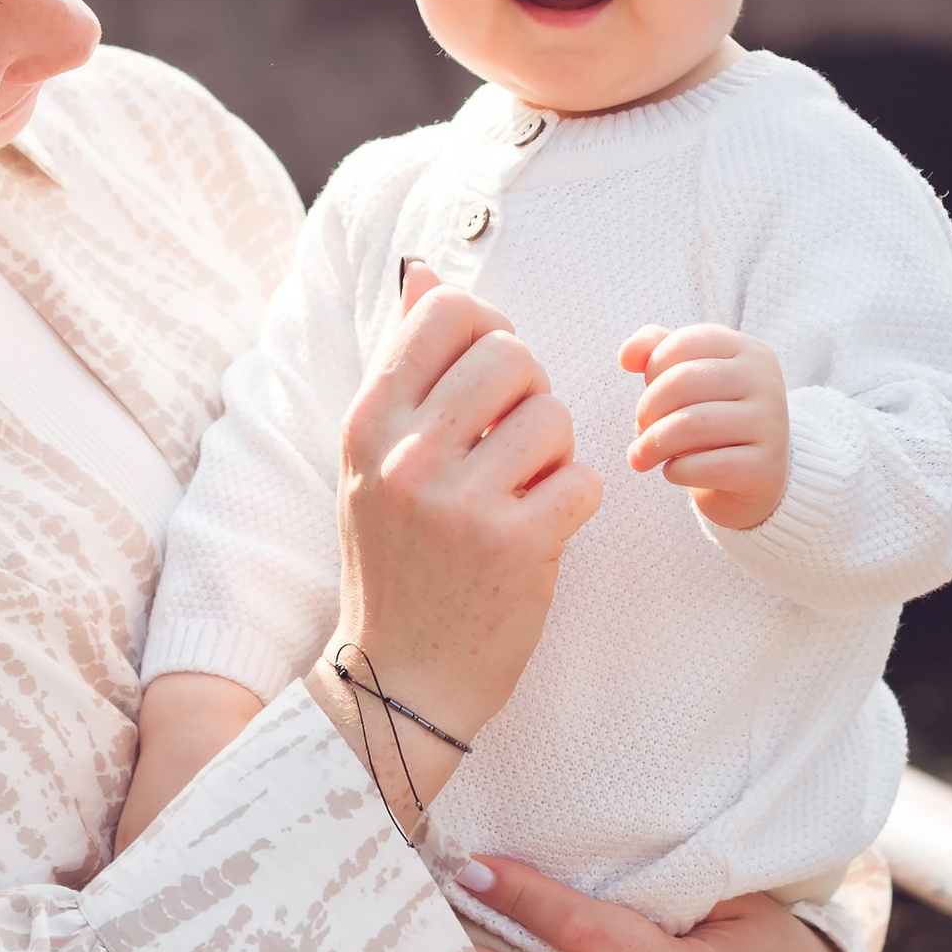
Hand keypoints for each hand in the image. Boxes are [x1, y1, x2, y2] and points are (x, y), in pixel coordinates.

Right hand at [322, 279, 597, 784]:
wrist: (399, 679)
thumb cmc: (394, 559)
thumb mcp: (373, 460)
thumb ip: (402, 366)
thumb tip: (425, 271)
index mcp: (369, 424)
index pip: (448, 315)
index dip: (490, 331)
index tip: (490, 375)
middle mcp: (407, 457)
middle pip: (511, 355)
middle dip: (530, 389)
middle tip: (514, 437)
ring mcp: (461, 503)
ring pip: (555, 417)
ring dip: (555, 450)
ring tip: (522, 489)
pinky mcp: (517, 547)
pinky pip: (582, 481)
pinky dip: (574, 502)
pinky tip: (541, 528)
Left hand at [620, 321, 788, 533]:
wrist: (756, 474)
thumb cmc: (714, 417)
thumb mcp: (690, 375)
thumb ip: (655, 351)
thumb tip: (626, 355)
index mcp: (747, 350)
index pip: (683, 343)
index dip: (652, 370)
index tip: (650, 395)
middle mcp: (764, 381)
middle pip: (682, 382)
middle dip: (647, 410)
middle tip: (640, 430)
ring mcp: (771, 423)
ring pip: (692, 425)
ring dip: (653, 444)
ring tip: (642, 455)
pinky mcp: (766, 466)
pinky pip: (707, 466)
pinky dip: (677, 471)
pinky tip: (674, 471)